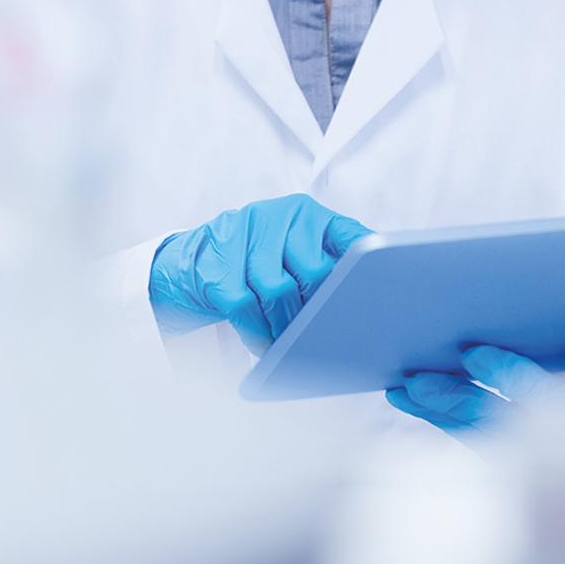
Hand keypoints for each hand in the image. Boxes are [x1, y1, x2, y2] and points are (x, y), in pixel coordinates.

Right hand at [149, 194, 374, 352]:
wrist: (186, 263)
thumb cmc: (253, 265)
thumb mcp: (291, 252)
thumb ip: (328, 264)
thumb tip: (375, 305)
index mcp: (305, 214)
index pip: (350, 238)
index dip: (367, 272)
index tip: (378, 301)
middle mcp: (273, 217)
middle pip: (315, 271)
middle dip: (323, 312)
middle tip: (327, 338)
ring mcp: (239, 238)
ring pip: (279, 291)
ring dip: (289, 329)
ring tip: (294, 349)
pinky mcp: (213, 267)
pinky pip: (245, 307)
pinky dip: (259, 334)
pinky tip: (266, 348)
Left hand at [386, 305, 564, 445]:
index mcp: (562, 405)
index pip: (531, 387)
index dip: (504, 372)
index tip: (473, 354)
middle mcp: (530, 426)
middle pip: (484, 408)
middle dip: (452, 393)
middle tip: (418, 378)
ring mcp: (503, 439)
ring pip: (461, 420)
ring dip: (430, 404)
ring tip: (400, 386)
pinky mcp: (482, 441)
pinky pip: (450, 427)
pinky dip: (426, 412)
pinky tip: (400, 394)